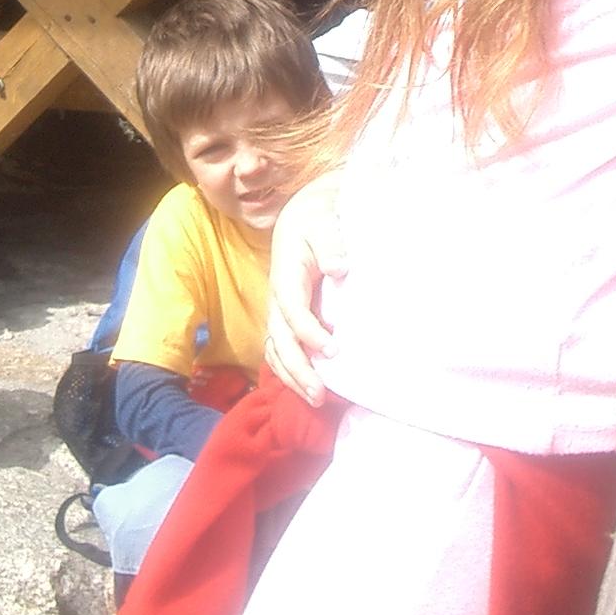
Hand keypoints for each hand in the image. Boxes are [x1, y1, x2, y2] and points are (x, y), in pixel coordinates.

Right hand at [265, 175, 345, 404]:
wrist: (304, 215)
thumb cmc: (318, 219)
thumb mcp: (323, 221)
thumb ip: (331, 243)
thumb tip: (339, 268)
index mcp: (285, 275)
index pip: (291, 309)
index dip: (308, 332)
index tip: (333, 349)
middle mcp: (278, 297)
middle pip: (279, 339)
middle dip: (298, 368)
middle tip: (321, 393)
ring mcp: (279, 311)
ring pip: (276, 350)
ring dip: (293, 376)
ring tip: (317, 399)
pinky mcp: (287, 318)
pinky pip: (281, 349)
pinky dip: (291, 371)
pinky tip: (309, 387)